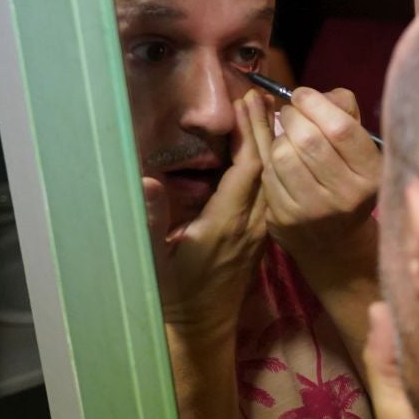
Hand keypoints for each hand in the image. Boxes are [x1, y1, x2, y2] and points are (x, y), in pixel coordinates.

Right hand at [146, 92, 268, 334]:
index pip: (249, 169)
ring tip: (265, 110)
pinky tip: (264, 146)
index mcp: (228, 224)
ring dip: (269, 142)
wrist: (203, 325)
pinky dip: (268, 162)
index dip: (249, 133)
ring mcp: (260, 228)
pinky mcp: (261, 232)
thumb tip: (146, 180)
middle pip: (266, 166)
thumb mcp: (154, 259)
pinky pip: (270, 189)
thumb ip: (152, 221)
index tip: (245, 102)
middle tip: (259, 93)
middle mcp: (253, 223)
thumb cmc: (174, 293)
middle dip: (263, 128)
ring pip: (272, 177)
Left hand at [246, 84, 380, 268]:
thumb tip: (316, 95)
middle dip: (293, 116)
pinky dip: (271, 161)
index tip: (303, 95)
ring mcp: (314, 211)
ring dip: (279, 139)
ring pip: (282, 155)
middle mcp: (347, 195)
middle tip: (291, 113)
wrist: (335, 242)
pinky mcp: (285, 220)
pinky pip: (268, 175)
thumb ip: (345, 114)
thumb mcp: (361, 151)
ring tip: (288, 139)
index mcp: (371, 173)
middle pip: (308, 139)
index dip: (316, 104)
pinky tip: (281, 163)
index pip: (341, 129)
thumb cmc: (348, 180)